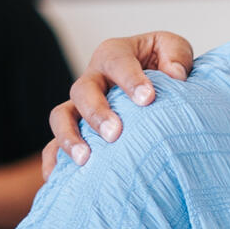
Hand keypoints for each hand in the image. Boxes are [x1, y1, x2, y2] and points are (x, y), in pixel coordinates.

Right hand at [42, 32, 193, 175]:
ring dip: (69, 137)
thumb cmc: (165, 65)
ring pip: (61, 116)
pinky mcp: (75, 130)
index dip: (130, 79)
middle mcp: (93, 79)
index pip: (117, 63)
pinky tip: (57, 178)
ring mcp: (80, 106)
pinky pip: (54, 144)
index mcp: (114, 55)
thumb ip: (177, 55)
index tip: (147, 99)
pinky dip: (53, 160)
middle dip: (97, 112)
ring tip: (86, 159)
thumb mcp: (174, 50)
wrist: (156, 88)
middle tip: (115, 133)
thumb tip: (176, 75)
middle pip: (83, 90)